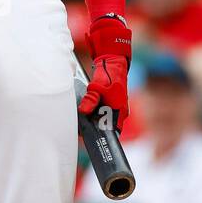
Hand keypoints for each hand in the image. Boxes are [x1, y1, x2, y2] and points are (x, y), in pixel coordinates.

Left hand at [79, 14, 131, 130]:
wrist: (113, 63)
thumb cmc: (108, 74)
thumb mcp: (98, 86)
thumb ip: (91, 98)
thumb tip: (84, 111)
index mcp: (120, 111)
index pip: (113, 132)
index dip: (102, 137)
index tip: (90, 138)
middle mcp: (119, 113)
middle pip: (107, 128)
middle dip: (95, 130)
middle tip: (82, 131)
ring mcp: (115, 109)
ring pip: (104, 122)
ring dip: (94, 122)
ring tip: (82, 123)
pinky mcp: (110, 105)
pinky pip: (102, 115)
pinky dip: (94, 116)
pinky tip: (85, 114)